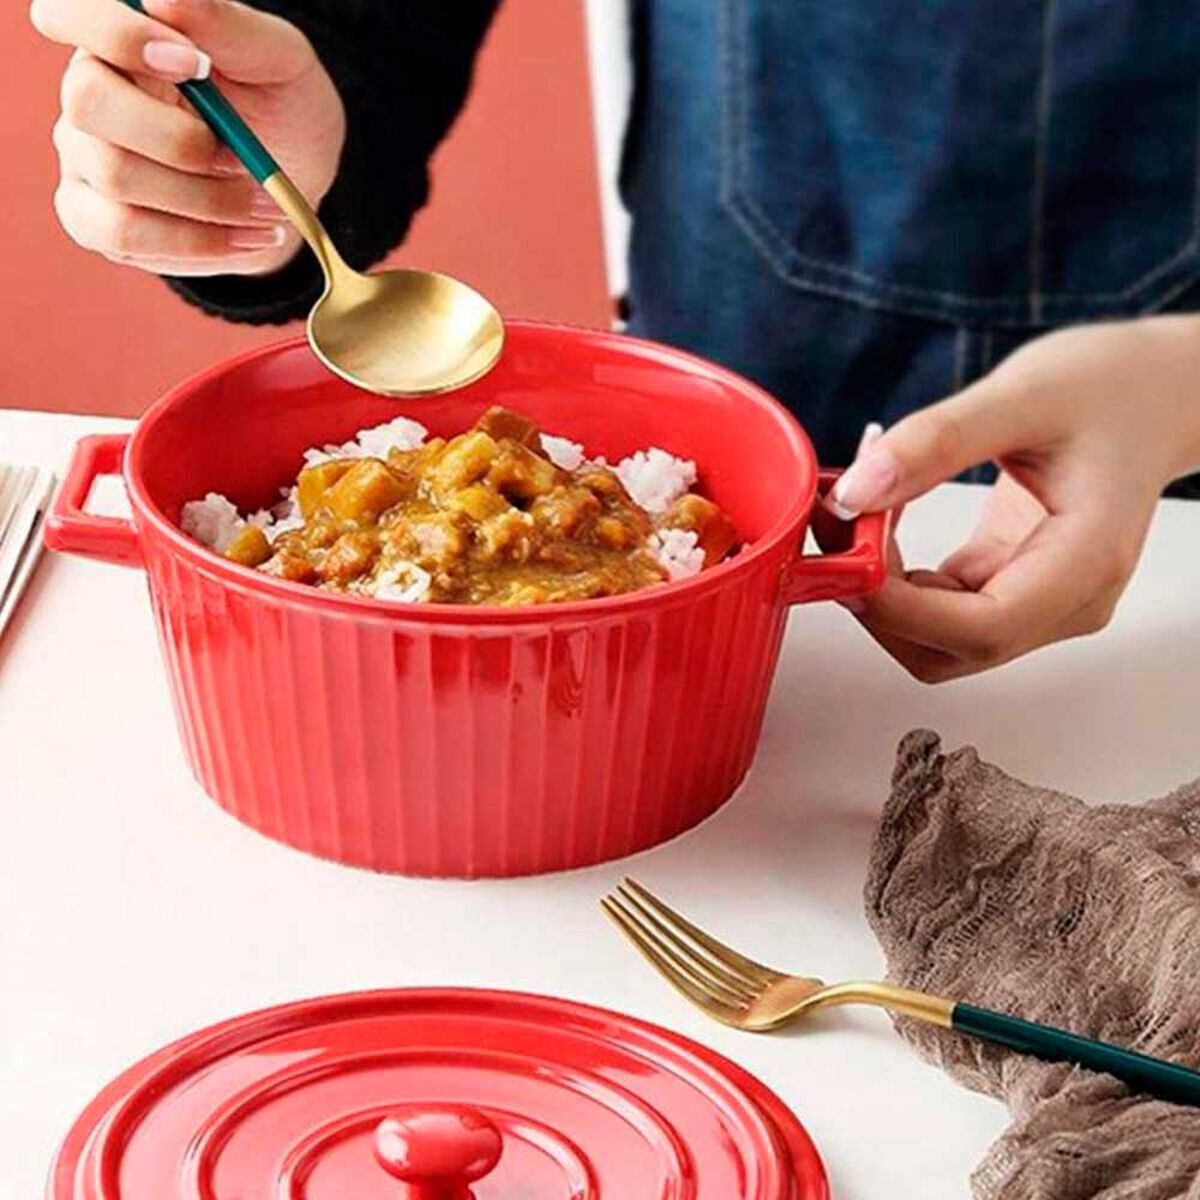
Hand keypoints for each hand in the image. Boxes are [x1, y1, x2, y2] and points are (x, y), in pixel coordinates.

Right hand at [31, 0, 344, 276]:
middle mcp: (90, 94)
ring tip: (265, 205)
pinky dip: (199, 241)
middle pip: (88, 102)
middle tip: (244, 157)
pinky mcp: (97, 222)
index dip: (118, 35)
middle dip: (179, 139)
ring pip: (117, 176)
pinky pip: (123, 233)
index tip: (196, 64)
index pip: (68, 13)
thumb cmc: (282, 109)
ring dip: (207, 199)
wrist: (296, 186)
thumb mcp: (280, 61)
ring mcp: (86, 160)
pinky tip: (247, 237)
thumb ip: (230, 27)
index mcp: (120, 40)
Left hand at [827, 317, 1199, 681]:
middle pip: (948, 650)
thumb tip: (856, 491)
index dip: (898, 607)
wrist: (1155, 391)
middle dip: (877, 602)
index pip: (981, 630)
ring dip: (879, 589)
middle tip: (839, 524)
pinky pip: (938, 604)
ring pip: (934, 638)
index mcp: (1086, 563)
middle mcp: (1066, 601)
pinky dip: (895, 572)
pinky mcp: (1011, 584)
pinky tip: (880, 514)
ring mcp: (1039, 601)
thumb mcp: (1022, 395)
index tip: (846, 548)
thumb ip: (936, 442)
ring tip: (854, 512)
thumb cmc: (1112, 388)